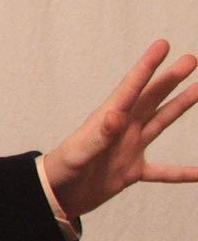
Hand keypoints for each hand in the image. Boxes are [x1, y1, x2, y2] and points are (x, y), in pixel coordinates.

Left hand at [43, 40, 197, 219]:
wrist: (56, 196)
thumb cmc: (62, 171)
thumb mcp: (79, 153)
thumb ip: (99, 136)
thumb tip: (117, 114)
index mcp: (107, 119)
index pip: (131, 88)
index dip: (147, 66)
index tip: (162, 45)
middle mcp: (122, 129)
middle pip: (151, 99)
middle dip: (169, 79)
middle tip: (190, 59)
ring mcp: (129, 149)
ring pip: (160, 123)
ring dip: (179, 107)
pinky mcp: (131, 172)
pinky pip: (164, 171)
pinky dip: (183, 172)